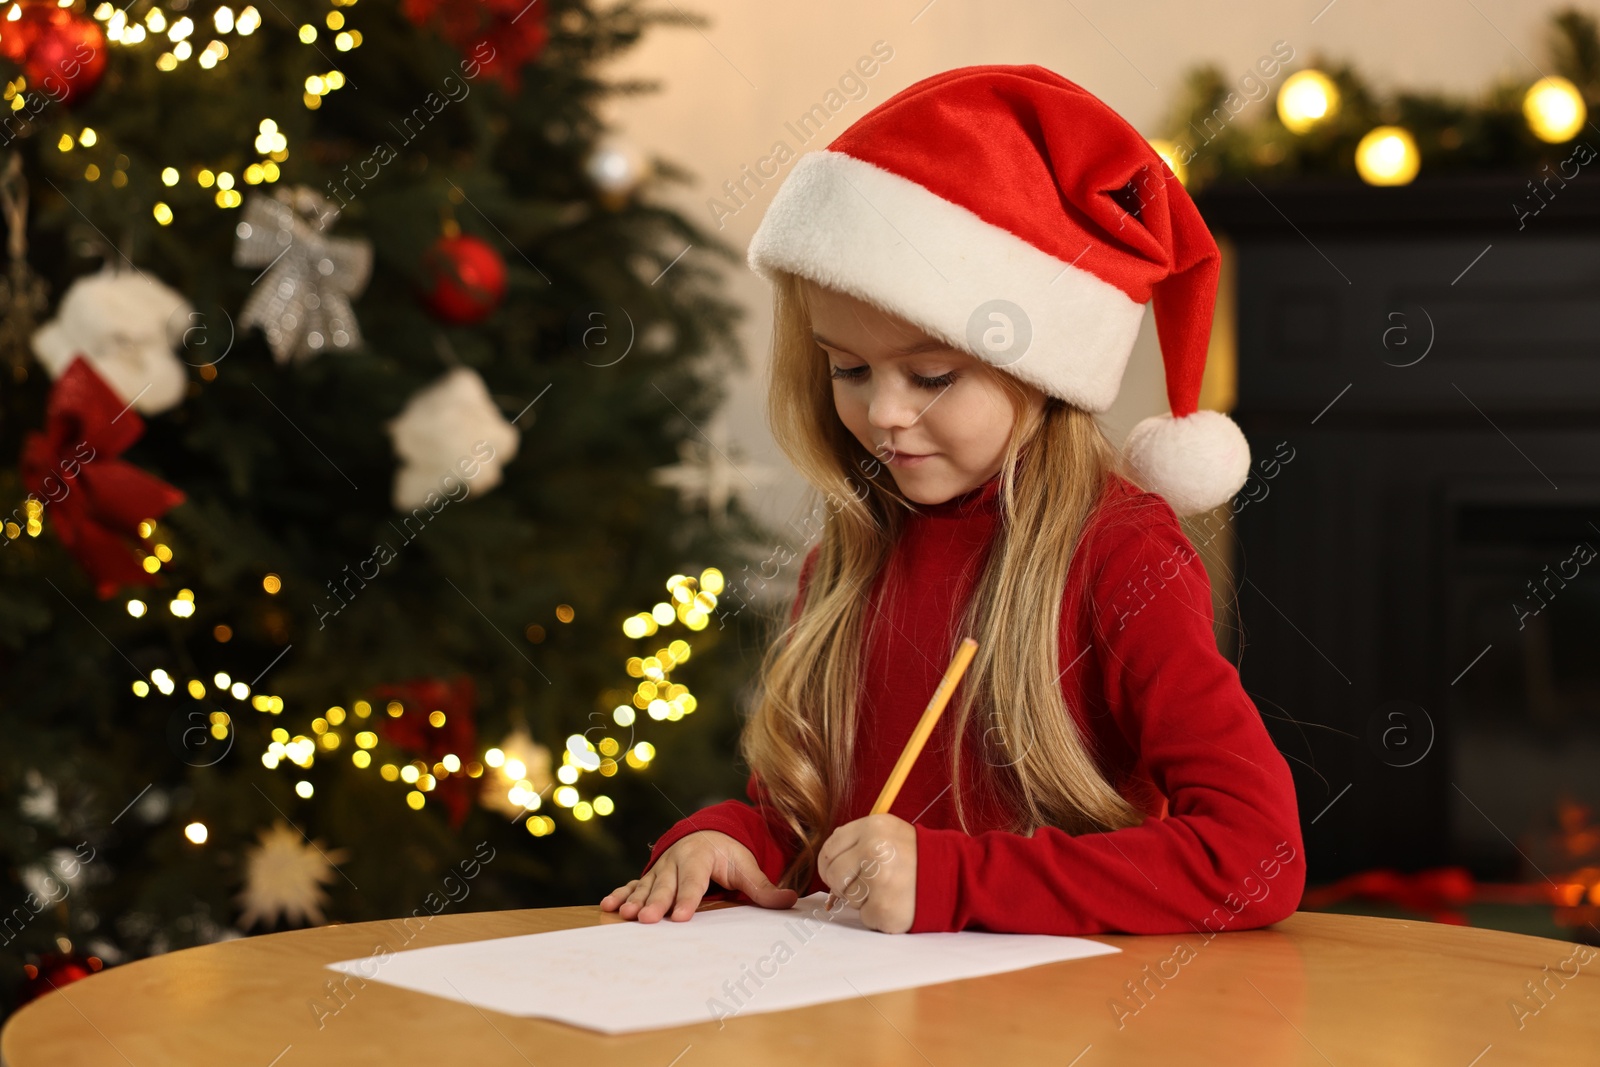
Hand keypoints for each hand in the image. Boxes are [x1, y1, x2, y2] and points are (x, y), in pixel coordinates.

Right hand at [599, 830, 797, 922]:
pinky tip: (609, 906)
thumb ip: (764, 888)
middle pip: (666, 885)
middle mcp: (677, 861)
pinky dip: (620, 894)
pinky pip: (633, 885)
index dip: (688, 899)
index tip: (681, 917)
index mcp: (701, 857)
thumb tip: (791, 900)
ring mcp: (660, 869)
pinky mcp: (650, 876)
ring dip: (635, 900)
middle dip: (656, 902)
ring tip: (625, 915)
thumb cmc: (727, 854)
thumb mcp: (746, 867)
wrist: (706, 833)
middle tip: (647, 920)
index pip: (695, 881)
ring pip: (646, 886)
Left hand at [818, 813, 916, 933]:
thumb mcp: (888, 832)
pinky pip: (864, 916)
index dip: (829, 863)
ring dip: (863, 899)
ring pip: (848, 897)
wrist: (954, 877)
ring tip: (887, 890)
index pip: (830, 848)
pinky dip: (877, 914)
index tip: (839, 871)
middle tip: (865, 884)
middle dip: (844, 883)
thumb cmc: (916, 856)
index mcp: (873, 828)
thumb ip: (856, 840)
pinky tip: (895, 903)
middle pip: (834, 874)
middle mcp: (874, 851)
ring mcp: (880, 882)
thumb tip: (827, 860)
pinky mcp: (885, 909)